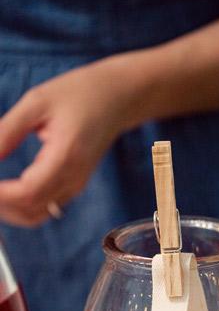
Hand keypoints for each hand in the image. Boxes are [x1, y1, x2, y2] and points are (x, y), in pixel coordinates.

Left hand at [0, 61, 129, 226]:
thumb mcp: (36, 102)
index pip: (27, 192)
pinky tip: (4, 191)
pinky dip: (20, 207)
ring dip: (8, 211)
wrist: (116, 100)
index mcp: (66, 156)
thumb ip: (7, 131)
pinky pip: (43, 208)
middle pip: (30, 211)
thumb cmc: (79, 94)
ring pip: (35, 216)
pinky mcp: (72, 187)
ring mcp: (74, 186)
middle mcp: (73, 178)